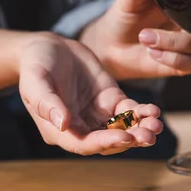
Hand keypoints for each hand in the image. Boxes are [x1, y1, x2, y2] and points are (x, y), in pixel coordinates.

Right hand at [18, 33, 162, 155]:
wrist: (47, 46)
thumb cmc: (35, 65)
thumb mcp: (36, 81)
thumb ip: (48, 102)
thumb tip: (63, 124)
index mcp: (59, 130)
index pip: (84, 144)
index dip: (105, 143)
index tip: (125, 138)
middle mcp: (80, 127)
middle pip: (108, 142)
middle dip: (130, 139)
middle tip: (149, 135)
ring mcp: (96, 114)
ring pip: (122, 129)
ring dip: (140, 130)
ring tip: (156, 125)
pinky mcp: (110, 99)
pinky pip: (129, 112)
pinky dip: (142, 113)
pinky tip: (154, 111)